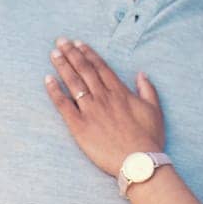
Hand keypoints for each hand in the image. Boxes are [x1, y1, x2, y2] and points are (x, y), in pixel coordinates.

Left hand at [44, 37, 164, 177]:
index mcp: (120, 92)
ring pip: (73, 83)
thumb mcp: (154, 110)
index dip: (88, 54)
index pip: (100, 67)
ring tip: (54, 53)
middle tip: (61, 41)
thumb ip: (147, 90)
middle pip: (84, 70)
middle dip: (72, 54)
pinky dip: (55, 91)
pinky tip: (47, 79)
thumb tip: (141, 74)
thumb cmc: (148, 139)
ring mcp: (90, 110)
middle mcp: (103, 97)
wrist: (138, 162)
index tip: (78, 44)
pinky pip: (63, 104)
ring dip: (63, 66)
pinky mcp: (79, 126)